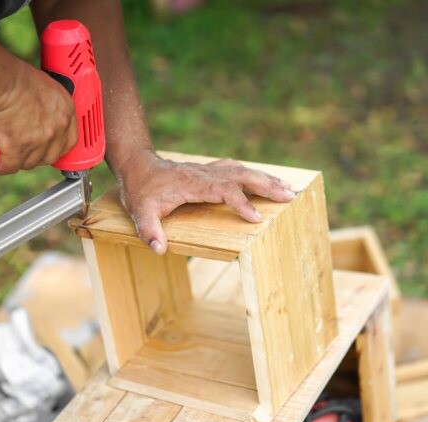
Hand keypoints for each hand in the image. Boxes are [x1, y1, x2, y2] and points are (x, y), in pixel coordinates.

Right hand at [0, 65, 77, 174]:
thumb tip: (39, 112)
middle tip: (23, 151)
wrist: (0, 81)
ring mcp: (39, 140)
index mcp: (66, 111)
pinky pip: (10, 166)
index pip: (69, 141)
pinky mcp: (18, 148)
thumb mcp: (45, 87)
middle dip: (37, 157)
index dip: (56, 148)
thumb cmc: (15, 77)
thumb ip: (48, 104)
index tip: (47, 150)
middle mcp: (57, 128)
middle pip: (50, 156)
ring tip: (6, 154)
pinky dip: (1, 166)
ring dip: (18, 161)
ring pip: (30, 162)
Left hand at [116, 151, 295, 254]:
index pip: (223, 190)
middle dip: (266, 185)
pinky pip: (236, 170)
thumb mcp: (140, 212)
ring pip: (242, 171)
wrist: (138, 166)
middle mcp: (205, 174)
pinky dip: (254, 174)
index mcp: (193, 184)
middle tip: (289, 195)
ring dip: (266, 178)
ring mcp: (209, 170)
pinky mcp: (210, 171)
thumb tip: (159, 249)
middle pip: (241, 176)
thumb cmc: (141, 190)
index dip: (241, 203)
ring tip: (288, 188)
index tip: (257, 218)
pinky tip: (266, 180)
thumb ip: (149, 230)